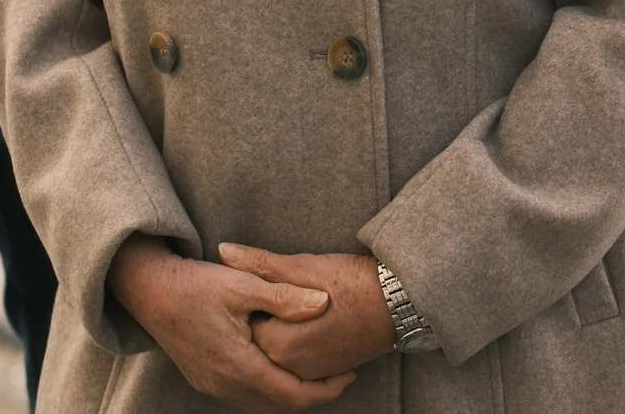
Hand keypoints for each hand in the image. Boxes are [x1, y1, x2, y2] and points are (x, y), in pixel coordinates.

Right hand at [107, 235, 353, 412]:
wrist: (151, 291)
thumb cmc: (198, 284)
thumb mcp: (244, 284)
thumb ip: (285, 297)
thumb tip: (324, 302)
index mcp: (238, 365)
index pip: (291, 395)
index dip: (325, 390)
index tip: (349, 374)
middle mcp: (224, 384)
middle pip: (279, 407)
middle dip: (314, 396)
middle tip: (342, 375)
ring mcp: (212, 385)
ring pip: (262, 405)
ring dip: (291, 395)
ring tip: (319, 373)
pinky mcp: (206, 380)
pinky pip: (246, 397)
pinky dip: (271, 391)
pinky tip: (284, 369)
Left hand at [220, 244, 398, 379]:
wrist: (400, 303)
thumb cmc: (353, 283)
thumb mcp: (304, 266)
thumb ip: (261, 263)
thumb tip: (224, 250)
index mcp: (278, 343)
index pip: (245, 323)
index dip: (252, 299)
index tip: (266, 281)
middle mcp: (290, 367)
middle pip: (260, 338)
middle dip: (266, 315)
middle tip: (285, 289)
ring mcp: (310, 373)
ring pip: (279, 349)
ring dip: (282, 328)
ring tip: (297, 302)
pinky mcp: (326, 372)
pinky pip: (298, 360)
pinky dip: (297, 342)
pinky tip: (310, 320)